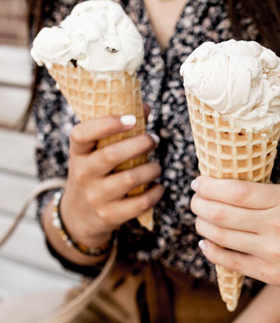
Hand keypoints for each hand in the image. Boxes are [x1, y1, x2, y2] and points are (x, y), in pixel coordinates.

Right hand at [61, 113, 163, 246]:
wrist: (79, 217)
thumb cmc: (95, 174)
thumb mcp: (96, 153)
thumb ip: (118, 130)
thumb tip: (145, 106)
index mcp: (77, 154)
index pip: (82, 134)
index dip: (107, 124)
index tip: (132, 119)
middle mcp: (82, 174)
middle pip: (112, 155)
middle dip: (141, 144)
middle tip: (154, 139)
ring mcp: (95, 197)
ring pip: (130, 179)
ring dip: (152, 168)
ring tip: (157, 165)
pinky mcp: (109, 216)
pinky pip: (139, 203)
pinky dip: (155, 193)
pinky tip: (159, 187)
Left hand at [190, 177, 279, 322]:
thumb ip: (276, 199)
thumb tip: (237, 192)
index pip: (236, 189)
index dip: (210, 185)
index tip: (199, 181)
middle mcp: (277, 225)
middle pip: (221, 212)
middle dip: (199, 204)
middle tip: (194, 199)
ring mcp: (272, 253)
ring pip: (220, 236)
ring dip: (202, 226)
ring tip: (200, 219)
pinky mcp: (270, 275)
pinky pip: (230, 262)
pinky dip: (212, 252)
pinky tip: (207, 245)